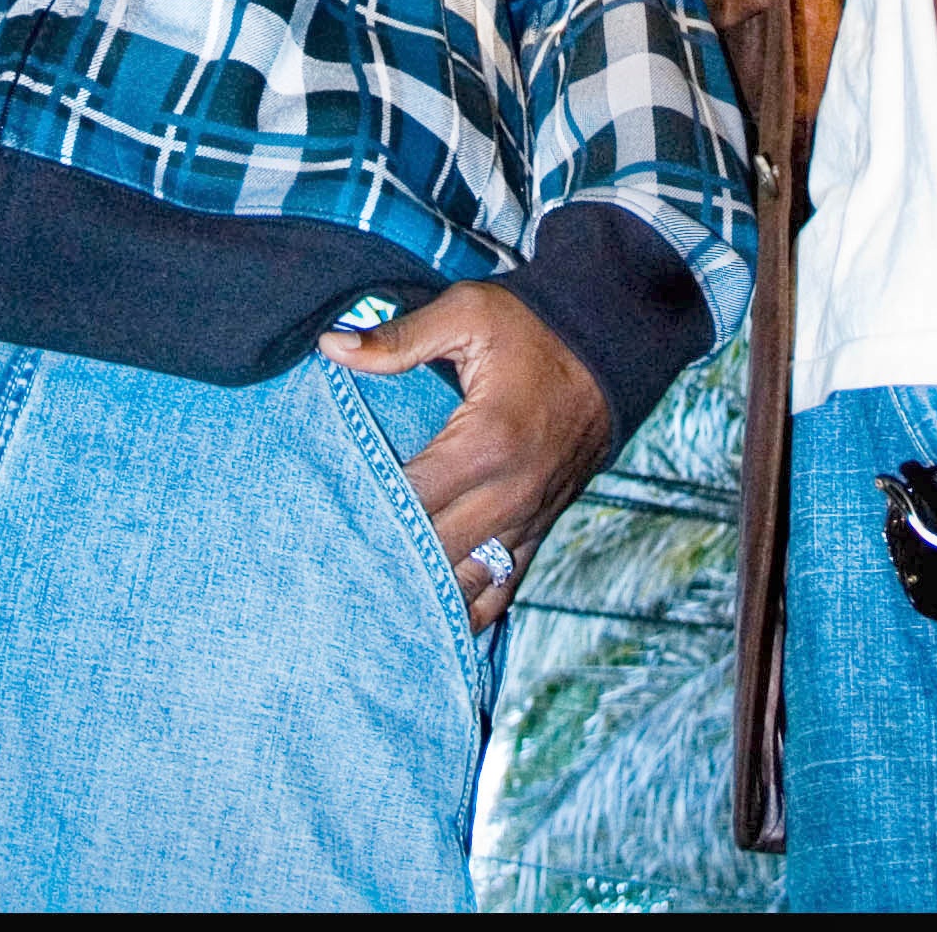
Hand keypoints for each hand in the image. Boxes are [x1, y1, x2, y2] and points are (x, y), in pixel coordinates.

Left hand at [318, 282, 611, 631]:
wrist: (612, 347)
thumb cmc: (533, 329)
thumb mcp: (468, 312)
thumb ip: (399, 337)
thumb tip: (330, 346)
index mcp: (486, 443)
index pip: (412, 499)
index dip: (365, 509)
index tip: (324, 509)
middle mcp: (510, 494)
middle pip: (433, 552)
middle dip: (385, 556)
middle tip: (330, 559)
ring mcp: (528, 520)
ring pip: (466, 584)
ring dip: (422, 592)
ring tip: (368, 598)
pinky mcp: (539, 530)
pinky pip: (502, 591)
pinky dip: (466, 610)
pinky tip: (430, 622)